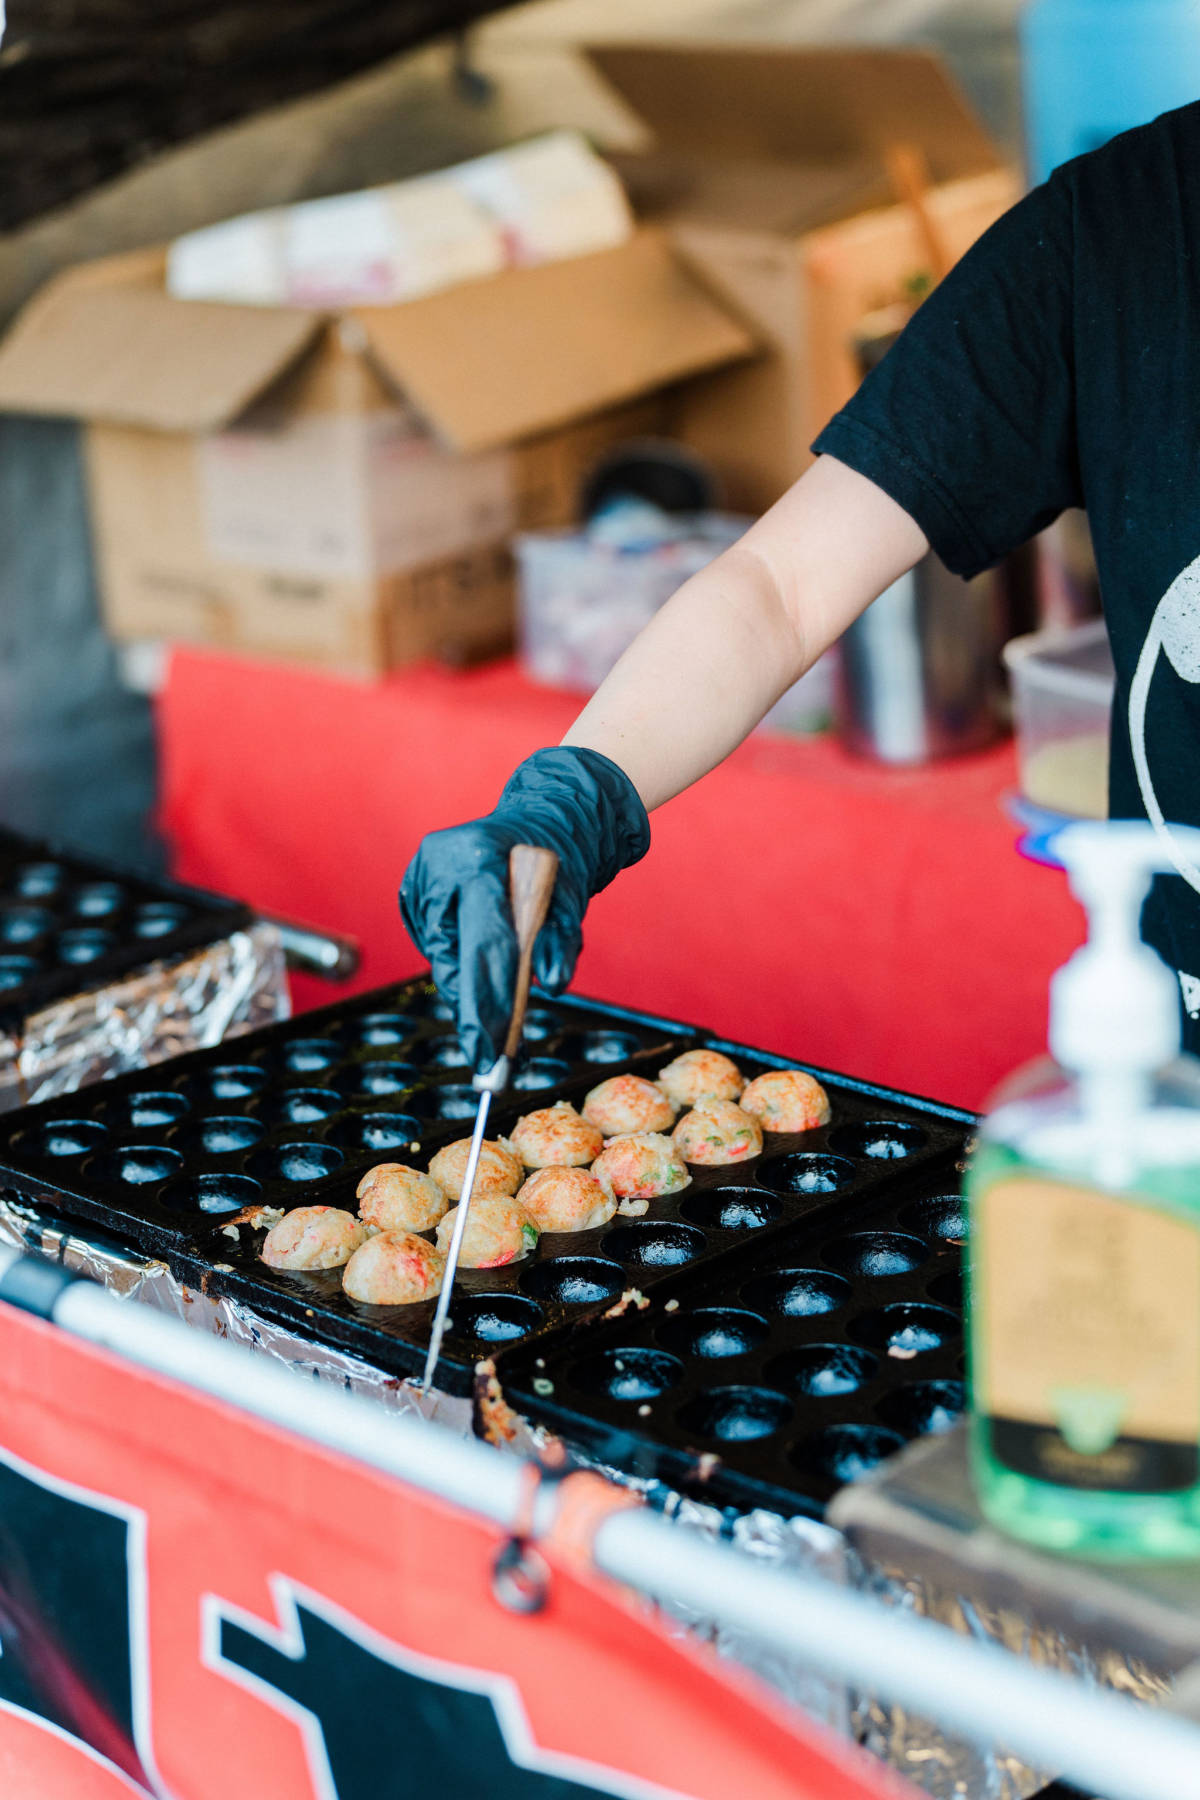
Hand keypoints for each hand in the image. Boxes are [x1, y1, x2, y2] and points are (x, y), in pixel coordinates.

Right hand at [400, 748, 648, 1071]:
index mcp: (478, 857)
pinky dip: (456, 966)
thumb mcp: (570, 901)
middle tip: (488, 1057)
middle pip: (453, 955)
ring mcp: (419, 876)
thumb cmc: (554, 865)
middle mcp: (439, 864)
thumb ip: (562, 942)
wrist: (533, 823)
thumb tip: (553, 984)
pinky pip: (434, 944)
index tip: (490, 1049)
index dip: (487, 999)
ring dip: (466, 989)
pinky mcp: (411, 890)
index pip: (482, 940)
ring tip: (490, 1026)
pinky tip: (476, 981)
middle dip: (473, 1007)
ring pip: (441, 955)